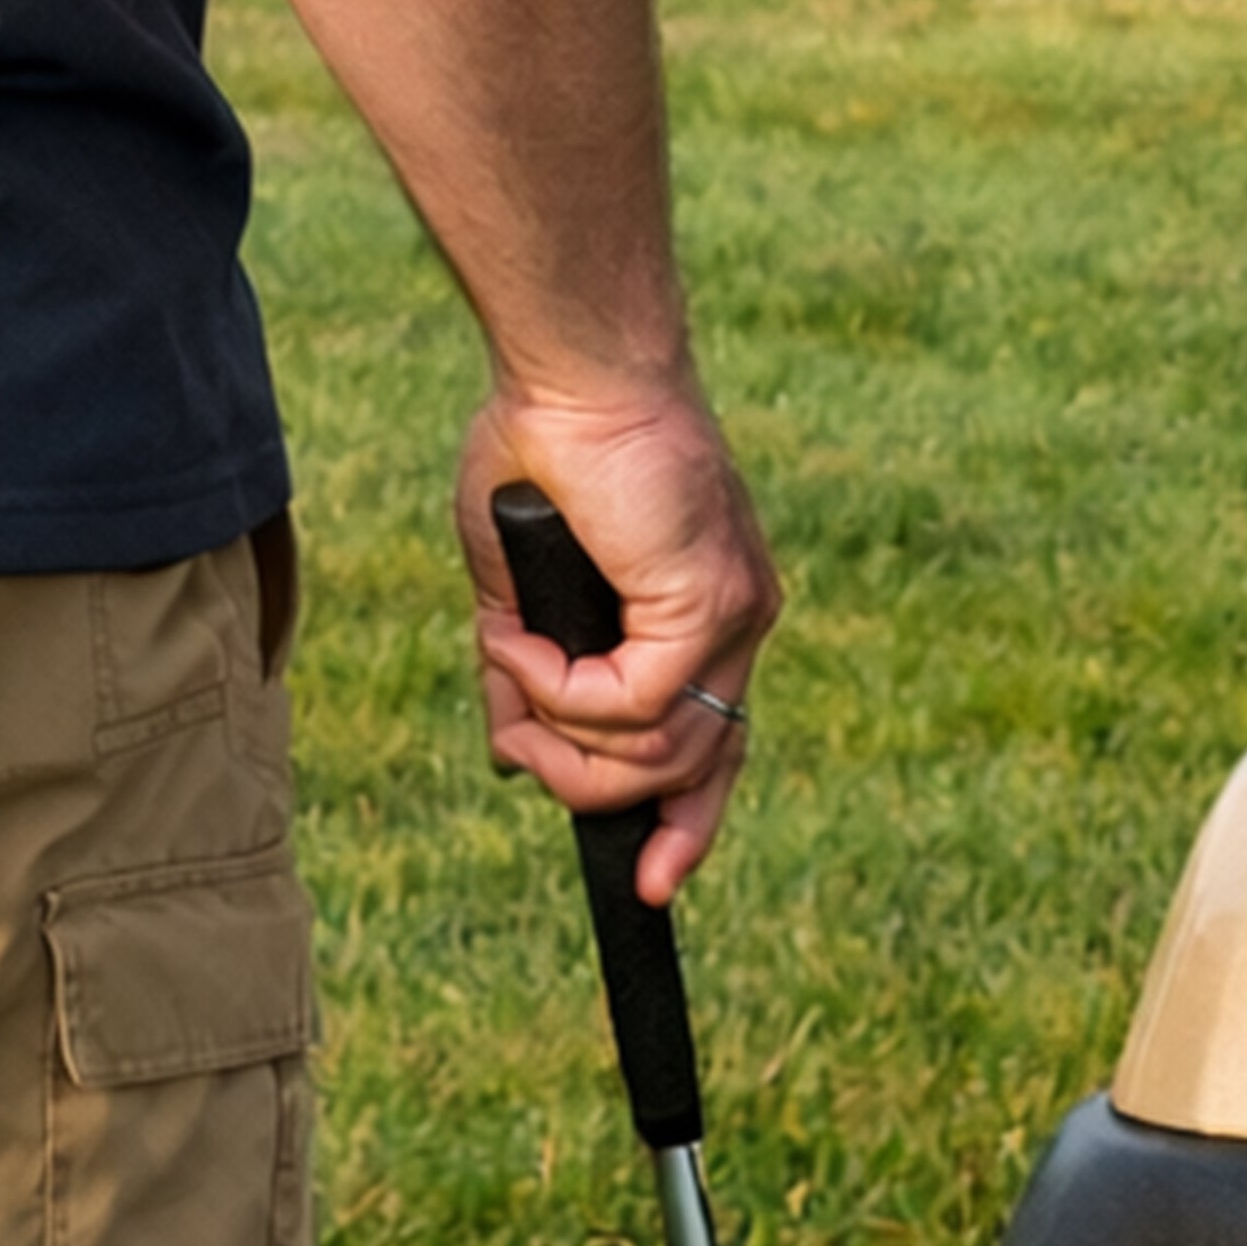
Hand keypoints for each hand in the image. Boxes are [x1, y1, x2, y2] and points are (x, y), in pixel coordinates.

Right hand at [460, 382, 780, 903]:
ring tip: (506, 666)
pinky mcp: (709, 603)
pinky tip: (518, 643)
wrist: (572, 364)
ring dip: (562, 733)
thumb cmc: (543, 443)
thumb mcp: (522, 581)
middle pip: (694, 766)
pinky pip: (634, 703)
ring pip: (658, 750)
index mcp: (707, 611)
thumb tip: (510, 755)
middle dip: (604, 798)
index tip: (650, 881)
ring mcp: (735, 614)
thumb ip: (528, 667)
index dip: (687, 818)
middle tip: (522, 760)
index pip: (719, 744)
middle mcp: (740, 621)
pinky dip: (562, 690)